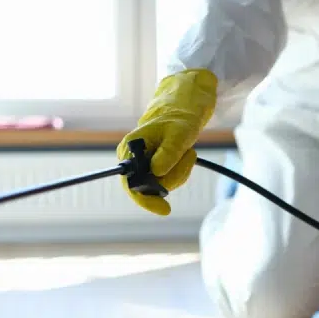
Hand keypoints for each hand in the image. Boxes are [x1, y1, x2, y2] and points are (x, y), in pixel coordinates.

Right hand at [116, 69, 217, 215]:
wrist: (185, 109)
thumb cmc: (180, 118)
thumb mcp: (178, 135)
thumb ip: (167, 154)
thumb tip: (157, 173)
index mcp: (130, 148)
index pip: (130, 183)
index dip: (144, 199)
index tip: (164, 208)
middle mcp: (133, 158)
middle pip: (148, 187)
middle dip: (172, 178)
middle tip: (188, 156)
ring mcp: (144, 164)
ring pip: (162, 185)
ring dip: (180, 171)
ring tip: (187, 151)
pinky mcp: (155, 167)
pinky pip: (169, 181)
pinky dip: (181, 171)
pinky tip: (186, 155)